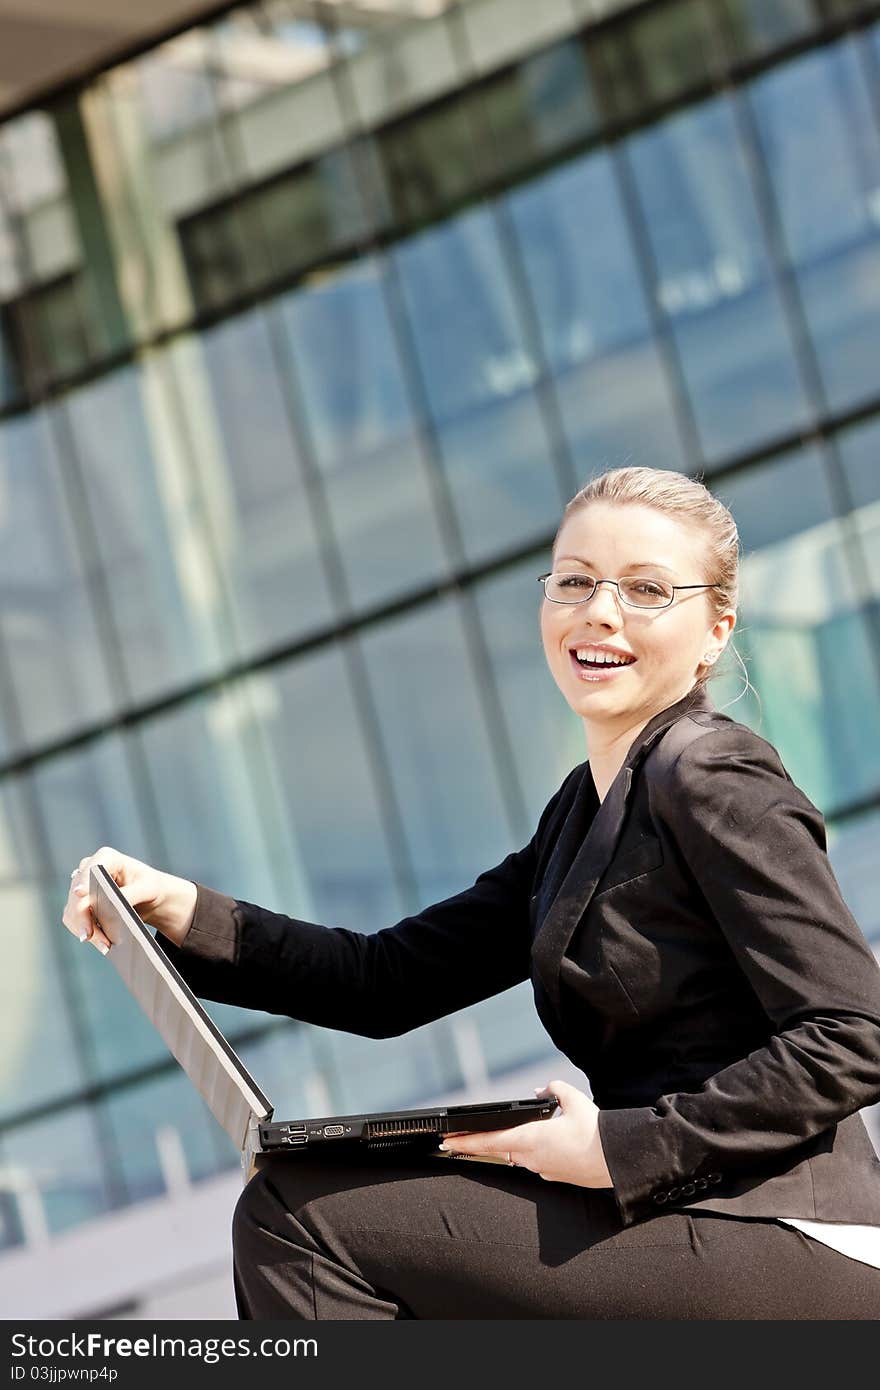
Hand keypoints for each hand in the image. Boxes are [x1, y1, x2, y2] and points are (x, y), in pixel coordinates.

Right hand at [61, 846, 197, 954]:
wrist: (147, 898)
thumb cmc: (149, 887)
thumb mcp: (148, 888)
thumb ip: (131, 893)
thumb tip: (115, 903)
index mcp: (107, 858)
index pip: (91, 868)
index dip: (84, 881)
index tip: (80, 894)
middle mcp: (89, 869)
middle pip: (78, 894)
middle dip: (83, 916)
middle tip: (89, 936)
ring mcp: (81, 887)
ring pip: (73, 910)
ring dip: (84, 929)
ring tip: (103, 945)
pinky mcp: (78, 903)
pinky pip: (74, 920)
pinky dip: (85, 932)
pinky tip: (100, 943)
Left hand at [441, 1080, 613, 1187]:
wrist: (618, 1161)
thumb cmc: (596, 1133)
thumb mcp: (574, 1100)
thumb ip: (554, 1089)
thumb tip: (543, 1091)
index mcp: (532, 1139)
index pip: (490, 1141)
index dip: (467, 1141)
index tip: (449, 1142)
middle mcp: (533, 1157)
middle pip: (498, 1151)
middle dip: (478, 1145)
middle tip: (457, 1142)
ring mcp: (543, 1169)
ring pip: (516, 1157)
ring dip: (504, 1149)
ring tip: (491, 1140)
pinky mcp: (556, 1175)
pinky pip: (534, 1162)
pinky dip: (527, 1153)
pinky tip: (534, 1146)